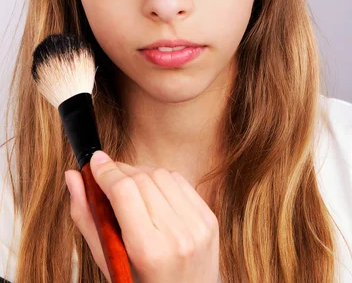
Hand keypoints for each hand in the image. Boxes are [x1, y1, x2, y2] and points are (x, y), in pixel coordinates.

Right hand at [65, 151, 219, 282]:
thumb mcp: (108, 261)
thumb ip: (87, 218)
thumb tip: (72, 176)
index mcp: (148, 251)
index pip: (124, 191)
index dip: (106, 172)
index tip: (94, 161)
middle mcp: (177, 236)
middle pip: (142, 180)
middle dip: (120, 171)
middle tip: (106, 174)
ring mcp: (197, 226)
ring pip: (162, 175)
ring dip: (141, 173)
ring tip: (128, 186)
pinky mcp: (209, 219)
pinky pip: (181, 182)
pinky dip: (162, 180)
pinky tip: (151, 192)